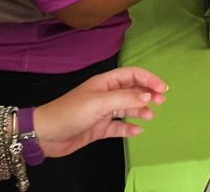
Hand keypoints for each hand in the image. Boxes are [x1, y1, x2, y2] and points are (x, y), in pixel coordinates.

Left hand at [29, 66, 167, 157]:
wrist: (47, 135)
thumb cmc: (70, 113)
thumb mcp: (99, 103)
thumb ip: (125, 98)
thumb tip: (147, 94)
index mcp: (104, 83)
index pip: (131, 74)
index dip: (148, 79)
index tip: (162, 89)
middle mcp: (105, 95)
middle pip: (132, 90)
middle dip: (147, 93)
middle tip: (161, 101)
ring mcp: (102, 112)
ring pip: (127, 108)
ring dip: (140, 110)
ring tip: (151, 115)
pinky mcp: (99, 128)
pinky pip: (118, 127)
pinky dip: (128, 128)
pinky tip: (137, 130)